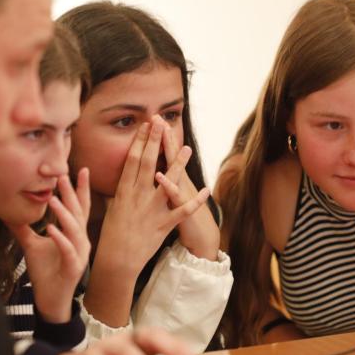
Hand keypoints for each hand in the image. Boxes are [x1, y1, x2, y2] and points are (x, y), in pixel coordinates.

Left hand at [11, 169, 90, 323]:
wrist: (50, 301)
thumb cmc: (45, 273)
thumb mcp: (32, 245)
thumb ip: (24, 228)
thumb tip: (9, 213)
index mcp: (74, 234)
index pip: (80, 207)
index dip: (81, 189)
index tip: (82, 169)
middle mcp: (81, 241)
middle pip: (78, 213)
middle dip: (71, 194)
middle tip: (62, 176)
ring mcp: (79, 254)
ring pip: (75, 230)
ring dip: (64, 214)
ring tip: (52, 199)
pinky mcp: (73, 268)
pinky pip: (68, 250)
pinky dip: (60, 239)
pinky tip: (51, 229)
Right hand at [95, 119, 209, 276]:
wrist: (116, 259)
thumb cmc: (112, 234)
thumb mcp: (110, 207)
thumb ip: (111, 190)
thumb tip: (100, 177)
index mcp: (124, 191)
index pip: (132, 160)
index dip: (140, 141)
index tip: (146, 125)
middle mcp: (137, 197)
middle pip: (147, 164)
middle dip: (155, 142)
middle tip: (161, 123)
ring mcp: (151, 210)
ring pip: (167, 183)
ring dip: (178, 165)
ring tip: (187, 147)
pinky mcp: (163, 224)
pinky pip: (182, 211)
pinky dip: (195, 201)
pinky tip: (206, 190)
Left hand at [155, 117, 219, 260]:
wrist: (202, 236)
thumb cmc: (185, 215)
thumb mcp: (175, 195)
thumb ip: (166, 181)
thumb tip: (155, 168)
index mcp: (174, 179)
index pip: (166, 154)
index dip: (160, 137)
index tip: (152, 118)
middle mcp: (180, 183)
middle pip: (172, 157)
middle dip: (165, 138)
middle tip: (158, 118)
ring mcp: (182, 196)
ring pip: (177, 174)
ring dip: (172, 156)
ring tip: (165, 140)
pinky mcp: (183, 212)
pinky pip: (176, 198)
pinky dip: (170, 188)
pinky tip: (161, 178)